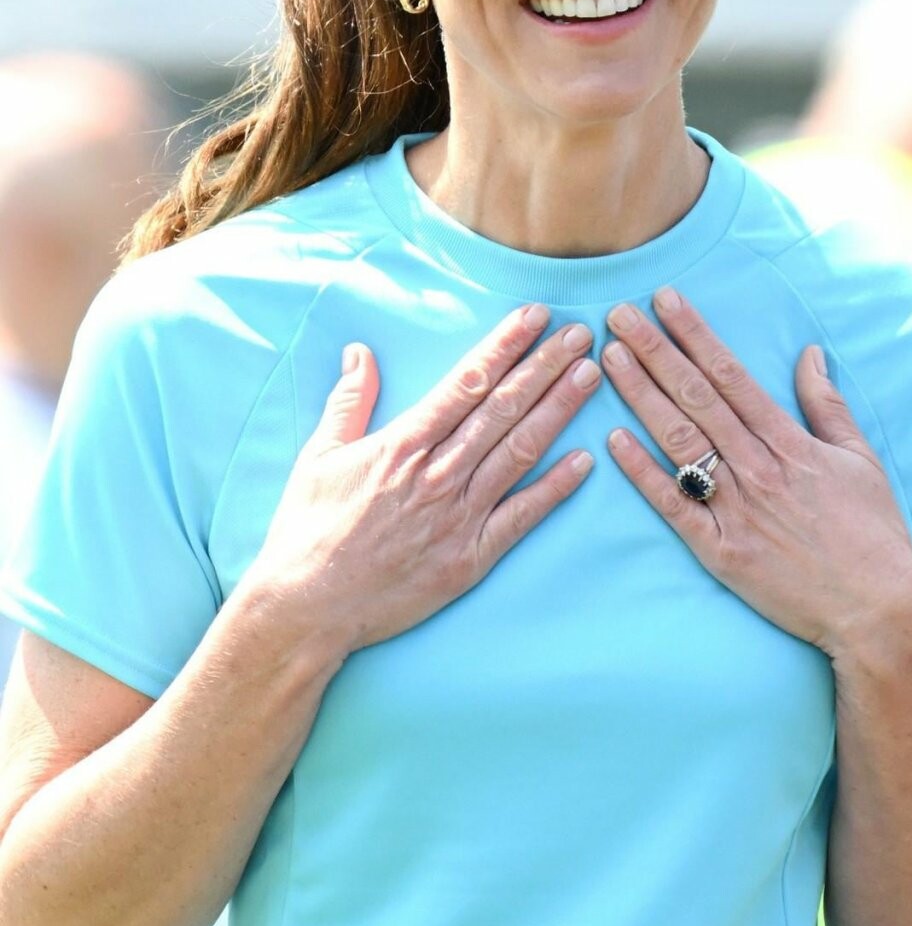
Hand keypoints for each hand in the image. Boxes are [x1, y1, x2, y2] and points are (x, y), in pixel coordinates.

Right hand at [249, 306, 600, 662]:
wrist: (308, 607)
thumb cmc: (307, 532)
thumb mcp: (317, 457)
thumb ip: (348, 402)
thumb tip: (360, 352)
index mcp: (401, 445)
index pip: (465, 383)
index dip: (504, 346)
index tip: (534, 317)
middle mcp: (436, 475)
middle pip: (502, 409)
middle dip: (544, 367)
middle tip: (580, 334)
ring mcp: (457, 517)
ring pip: (518, 452)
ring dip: (557, 411)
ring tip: (589, 376)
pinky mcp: (470, 558)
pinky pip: (522, 518)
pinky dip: (554, 489)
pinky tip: (584, 461)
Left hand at [600, 287, 911, 658]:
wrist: (879, 609)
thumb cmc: (873, 534)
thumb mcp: (860, 459)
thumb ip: (827, 405)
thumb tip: (810, 353)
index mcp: (791, 443)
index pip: (732, 375)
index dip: (695, 335)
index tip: (665, 300)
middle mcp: (759, 469)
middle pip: (696, 398)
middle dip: (654, 352)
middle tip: (617, 313)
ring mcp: (736, 510)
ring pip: (679, 441)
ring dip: (641, 396)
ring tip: (609, 359)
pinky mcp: (721, 551)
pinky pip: (674, 505)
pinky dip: (643, 472)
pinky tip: (613, 439)